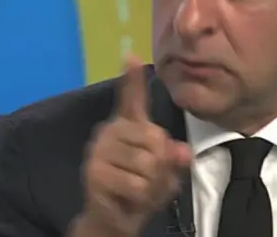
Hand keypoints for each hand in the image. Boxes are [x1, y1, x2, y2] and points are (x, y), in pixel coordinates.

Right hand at [77, 56, 191, 236]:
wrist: (114, 220)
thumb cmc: (140, 191)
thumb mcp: (164, 174)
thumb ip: (173, 159)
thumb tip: (182, 152)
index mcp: (127, 127)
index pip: (131, 99)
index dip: (132, 79)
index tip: (132, 56)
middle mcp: (109, 131)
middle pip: (156, 140)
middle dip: (162, 167)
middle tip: (150, 181)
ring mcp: (99, 151)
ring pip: (148, 164)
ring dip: (152, 185)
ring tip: (139, 192)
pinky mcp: (94, 173)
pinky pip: (136, 184)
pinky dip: (142, 198)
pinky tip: (130, 199)